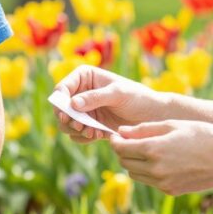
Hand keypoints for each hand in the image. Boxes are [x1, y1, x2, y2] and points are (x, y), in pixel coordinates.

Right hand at [54, 66, 172, 142]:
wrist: (151, 116)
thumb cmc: (138, 97)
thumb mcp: (118, 94)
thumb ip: (95, 97)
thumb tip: (73, 104)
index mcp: (84, 77)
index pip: (62, 88)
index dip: (60, 102)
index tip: (66, 114)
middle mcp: (80, 92)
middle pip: (60, 108)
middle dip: (67, 119)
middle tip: (80, 126)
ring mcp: (84, 110)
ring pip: (66, 123)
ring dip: (76, 130)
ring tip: (91, 132)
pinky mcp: (89, 125)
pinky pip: (77, 134)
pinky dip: (84, 137)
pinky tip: (98, 135)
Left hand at [110, 120, 212, 194]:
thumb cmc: (201, 135)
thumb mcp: (172, 125)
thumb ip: (144, 129)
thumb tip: (122, 132)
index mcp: (153, 149)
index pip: (120, 148)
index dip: (115, 141)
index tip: (117, 135)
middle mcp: (155, 169)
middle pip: (124, 162)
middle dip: (123, 151)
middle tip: (130, 141)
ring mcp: (162, 183)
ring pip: (134, 174)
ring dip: (134, 163)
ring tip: (146, 151)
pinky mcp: (170, 191)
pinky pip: (149, 182)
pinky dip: (148, 172)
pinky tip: (160, 161)